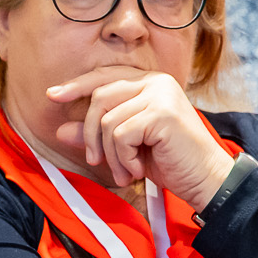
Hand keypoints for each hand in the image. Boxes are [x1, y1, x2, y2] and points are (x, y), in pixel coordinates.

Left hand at [46, 67, 236, 207]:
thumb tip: (61, 130)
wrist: (205, 180)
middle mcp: (156, 82)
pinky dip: (123, 158)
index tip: (52, 97)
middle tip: (97, 161)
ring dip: (111, 154)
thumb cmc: (169, 162)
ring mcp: (160, 95)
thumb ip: (96, 135)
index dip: (76, 86)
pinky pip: (120, 134)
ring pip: (107, 120)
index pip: (104, 77)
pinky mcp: (162, 113)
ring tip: (126, 171)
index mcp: (148, 83)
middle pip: (100, 97)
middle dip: (92, 134)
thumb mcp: (125, 147)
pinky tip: (138, 169)